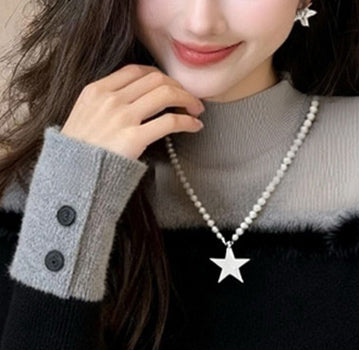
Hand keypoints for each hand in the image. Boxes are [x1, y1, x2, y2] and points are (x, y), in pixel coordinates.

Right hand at [61, 64, 204, 159]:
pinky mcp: (134, 138)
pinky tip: (195, 126)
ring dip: (188, 100)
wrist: (70, 178)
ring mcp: (122, 118)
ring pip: (166, 95)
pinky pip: (170, 122)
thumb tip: (133, 102)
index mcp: (96, 90)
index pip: (136, 71)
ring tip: (197, 110)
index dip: (159, 76)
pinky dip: (188, 122)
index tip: (170, 86)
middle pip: (155, 79)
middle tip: (189, 99)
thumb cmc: (78, 155)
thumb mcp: (83, 118)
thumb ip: (103, 105)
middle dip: (178, 87)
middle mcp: (109, 99)